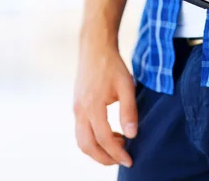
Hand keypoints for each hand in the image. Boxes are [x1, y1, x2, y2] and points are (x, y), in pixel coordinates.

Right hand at [73, 38, 136, 166]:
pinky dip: (93, 140)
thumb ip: (129, 111)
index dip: (117, 153)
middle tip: (122, 159)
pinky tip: (111, 133)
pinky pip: (81, 131)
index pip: (104, 138)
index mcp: (92, 105)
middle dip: (104, 158)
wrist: (95, 48)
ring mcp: (76, 109)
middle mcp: (80, 110)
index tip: (130, 159)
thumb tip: (132, 135)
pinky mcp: (76, 106)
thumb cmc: (112, 65)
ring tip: (118, 146)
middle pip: (87, 146)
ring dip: (97, 150)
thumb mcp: (127, 86)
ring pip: (81, 141)